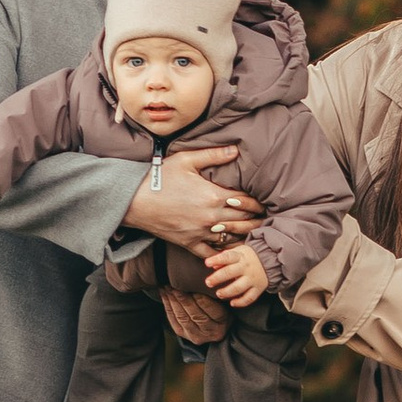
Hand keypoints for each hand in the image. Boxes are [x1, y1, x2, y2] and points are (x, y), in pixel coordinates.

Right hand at [122, 145, 260, 256]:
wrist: (135, 200)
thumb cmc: (160, 177)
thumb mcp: (186, 160)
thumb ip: (213, 155)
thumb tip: (235, 149)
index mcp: (213, 196)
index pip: (246, 201)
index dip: (258, 202)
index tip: (265, 202)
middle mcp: (211, 217)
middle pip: (243, 221)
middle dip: (256, 219)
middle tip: (266, 219)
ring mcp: (200, 233)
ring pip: (231, 238)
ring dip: (244, 236)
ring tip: (255, 234)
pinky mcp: (189, 244)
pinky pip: (212, 252)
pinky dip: (223, 252)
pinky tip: (230, 249)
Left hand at [163, 284, 229, 345]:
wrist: (214, 326)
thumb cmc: (220, 307)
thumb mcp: (224, 301)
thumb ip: (216, 294)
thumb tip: (204, 280)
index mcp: (223, 322)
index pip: (212, 310)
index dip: (201, 298)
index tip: (192, 285)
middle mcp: (210, 331)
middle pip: (195, 315)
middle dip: (183, 299)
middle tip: (175, 285)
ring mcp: (196, 335)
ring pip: (182, 318)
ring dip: (173, 301)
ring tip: (167, 288)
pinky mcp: (183, 335)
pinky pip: (173, 320)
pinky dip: (168, 306)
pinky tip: (164, 294)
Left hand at [202, 239, 270, 309]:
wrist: (270, 260)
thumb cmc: (248, 257)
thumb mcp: (237, 252)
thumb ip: (224, 258)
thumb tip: (213, 266)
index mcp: (240, 256)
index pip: (227, 256)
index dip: (216, 260)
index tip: (207, 263)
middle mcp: (246, 267)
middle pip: (230, 272)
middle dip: (217, 278)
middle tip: (208, 282)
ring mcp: (252, 279)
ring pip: (239, 287)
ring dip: (227, 292)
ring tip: (219, 293)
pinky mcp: (258, 288)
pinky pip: (250, 297)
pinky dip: (241, 302)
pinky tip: (232, 303)